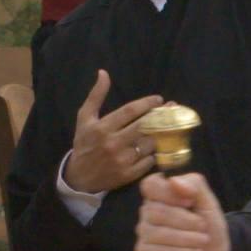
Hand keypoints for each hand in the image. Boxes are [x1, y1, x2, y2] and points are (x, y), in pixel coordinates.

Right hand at [60, 69, 166, 198]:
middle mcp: (113, 143)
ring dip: (161, 134)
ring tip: (169, 127)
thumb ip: (96, 95)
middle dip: (161, 116)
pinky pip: (149, 161)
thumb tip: (103, 73)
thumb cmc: (84, 143)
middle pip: (144, 126)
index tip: (159, 99)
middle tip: (172, 109)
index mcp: (103, 128)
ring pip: (149, 144)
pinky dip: (155, 153)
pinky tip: (158, 146)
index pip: (130, 111)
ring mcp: (122, 160)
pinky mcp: (128, 175)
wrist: (79, 177)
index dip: (147, 103)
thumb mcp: (85, 118)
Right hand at [135, 171, 227, 250]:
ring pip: (157, 233)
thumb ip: (194, 185)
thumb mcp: (209, 202)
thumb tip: (173, 181)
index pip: (150, 185)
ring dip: (186, 238)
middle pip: (156, 211)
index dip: (169, 194)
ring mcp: (144, 231)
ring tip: (202, 241)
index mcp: (161, 193)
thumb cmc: (209, 226)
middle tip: (203, 227)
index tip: (189, 203)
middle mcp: (148, 210)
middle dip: (185, 221)